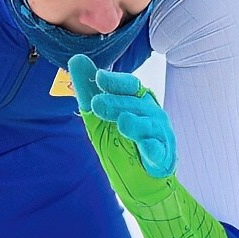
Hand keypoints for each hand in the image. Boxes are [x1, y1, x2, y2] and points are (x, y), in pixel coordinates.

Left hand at [66, 55, 176, 178]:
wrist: (135, 179)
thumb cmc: (120, 143)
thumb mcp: (98, 117)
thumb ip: (88, 90)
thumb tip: (76, 58)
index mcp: (136, 100)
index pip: (129, 85)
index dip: (115, 81)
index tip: (99, 78)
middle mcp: (150, 113)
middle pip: (135, 104)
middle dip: (116, 103)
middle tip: (96, 103)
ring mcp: (159, 134)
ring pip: (148, 125)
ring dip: (135, 123)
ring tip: (122, 122)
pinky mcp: (162, 157)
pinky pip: (158, 150)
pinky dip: (153, 148)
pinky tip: (147, 146)